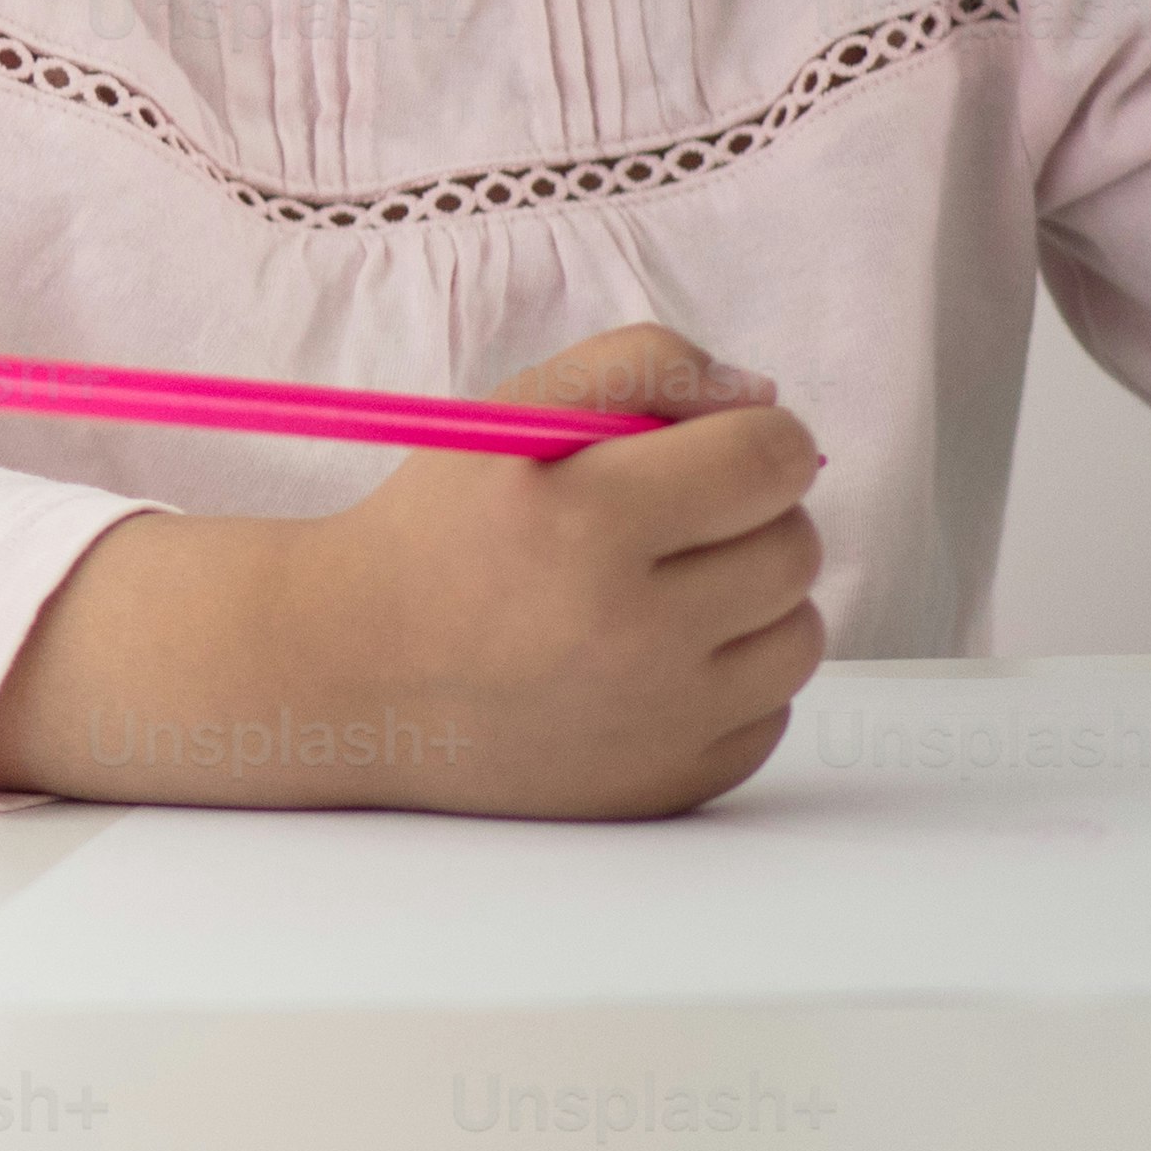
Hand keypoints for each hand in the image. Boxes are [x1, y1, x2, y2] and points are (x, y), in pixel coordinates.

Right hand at [0, 321, 823, 815]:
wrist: (350, 676)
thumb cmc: (435, 534)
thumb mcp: (506, 416)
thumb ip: (637, 367)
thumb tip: (762, 401)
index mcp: (583, 521)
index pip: (770, 459)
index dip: (758, 439)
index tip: (722, 446)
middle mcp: (629, 630)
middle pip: (795, 546)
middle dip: (748, 518)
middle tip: (671, 522)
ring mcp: (656, 720)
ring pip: (800, 635)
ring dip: (751, 602)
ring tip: (663, 592)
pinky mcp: (670, 784)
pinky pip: (771, 715)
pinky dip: (728, 683)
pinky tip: (649, 663)